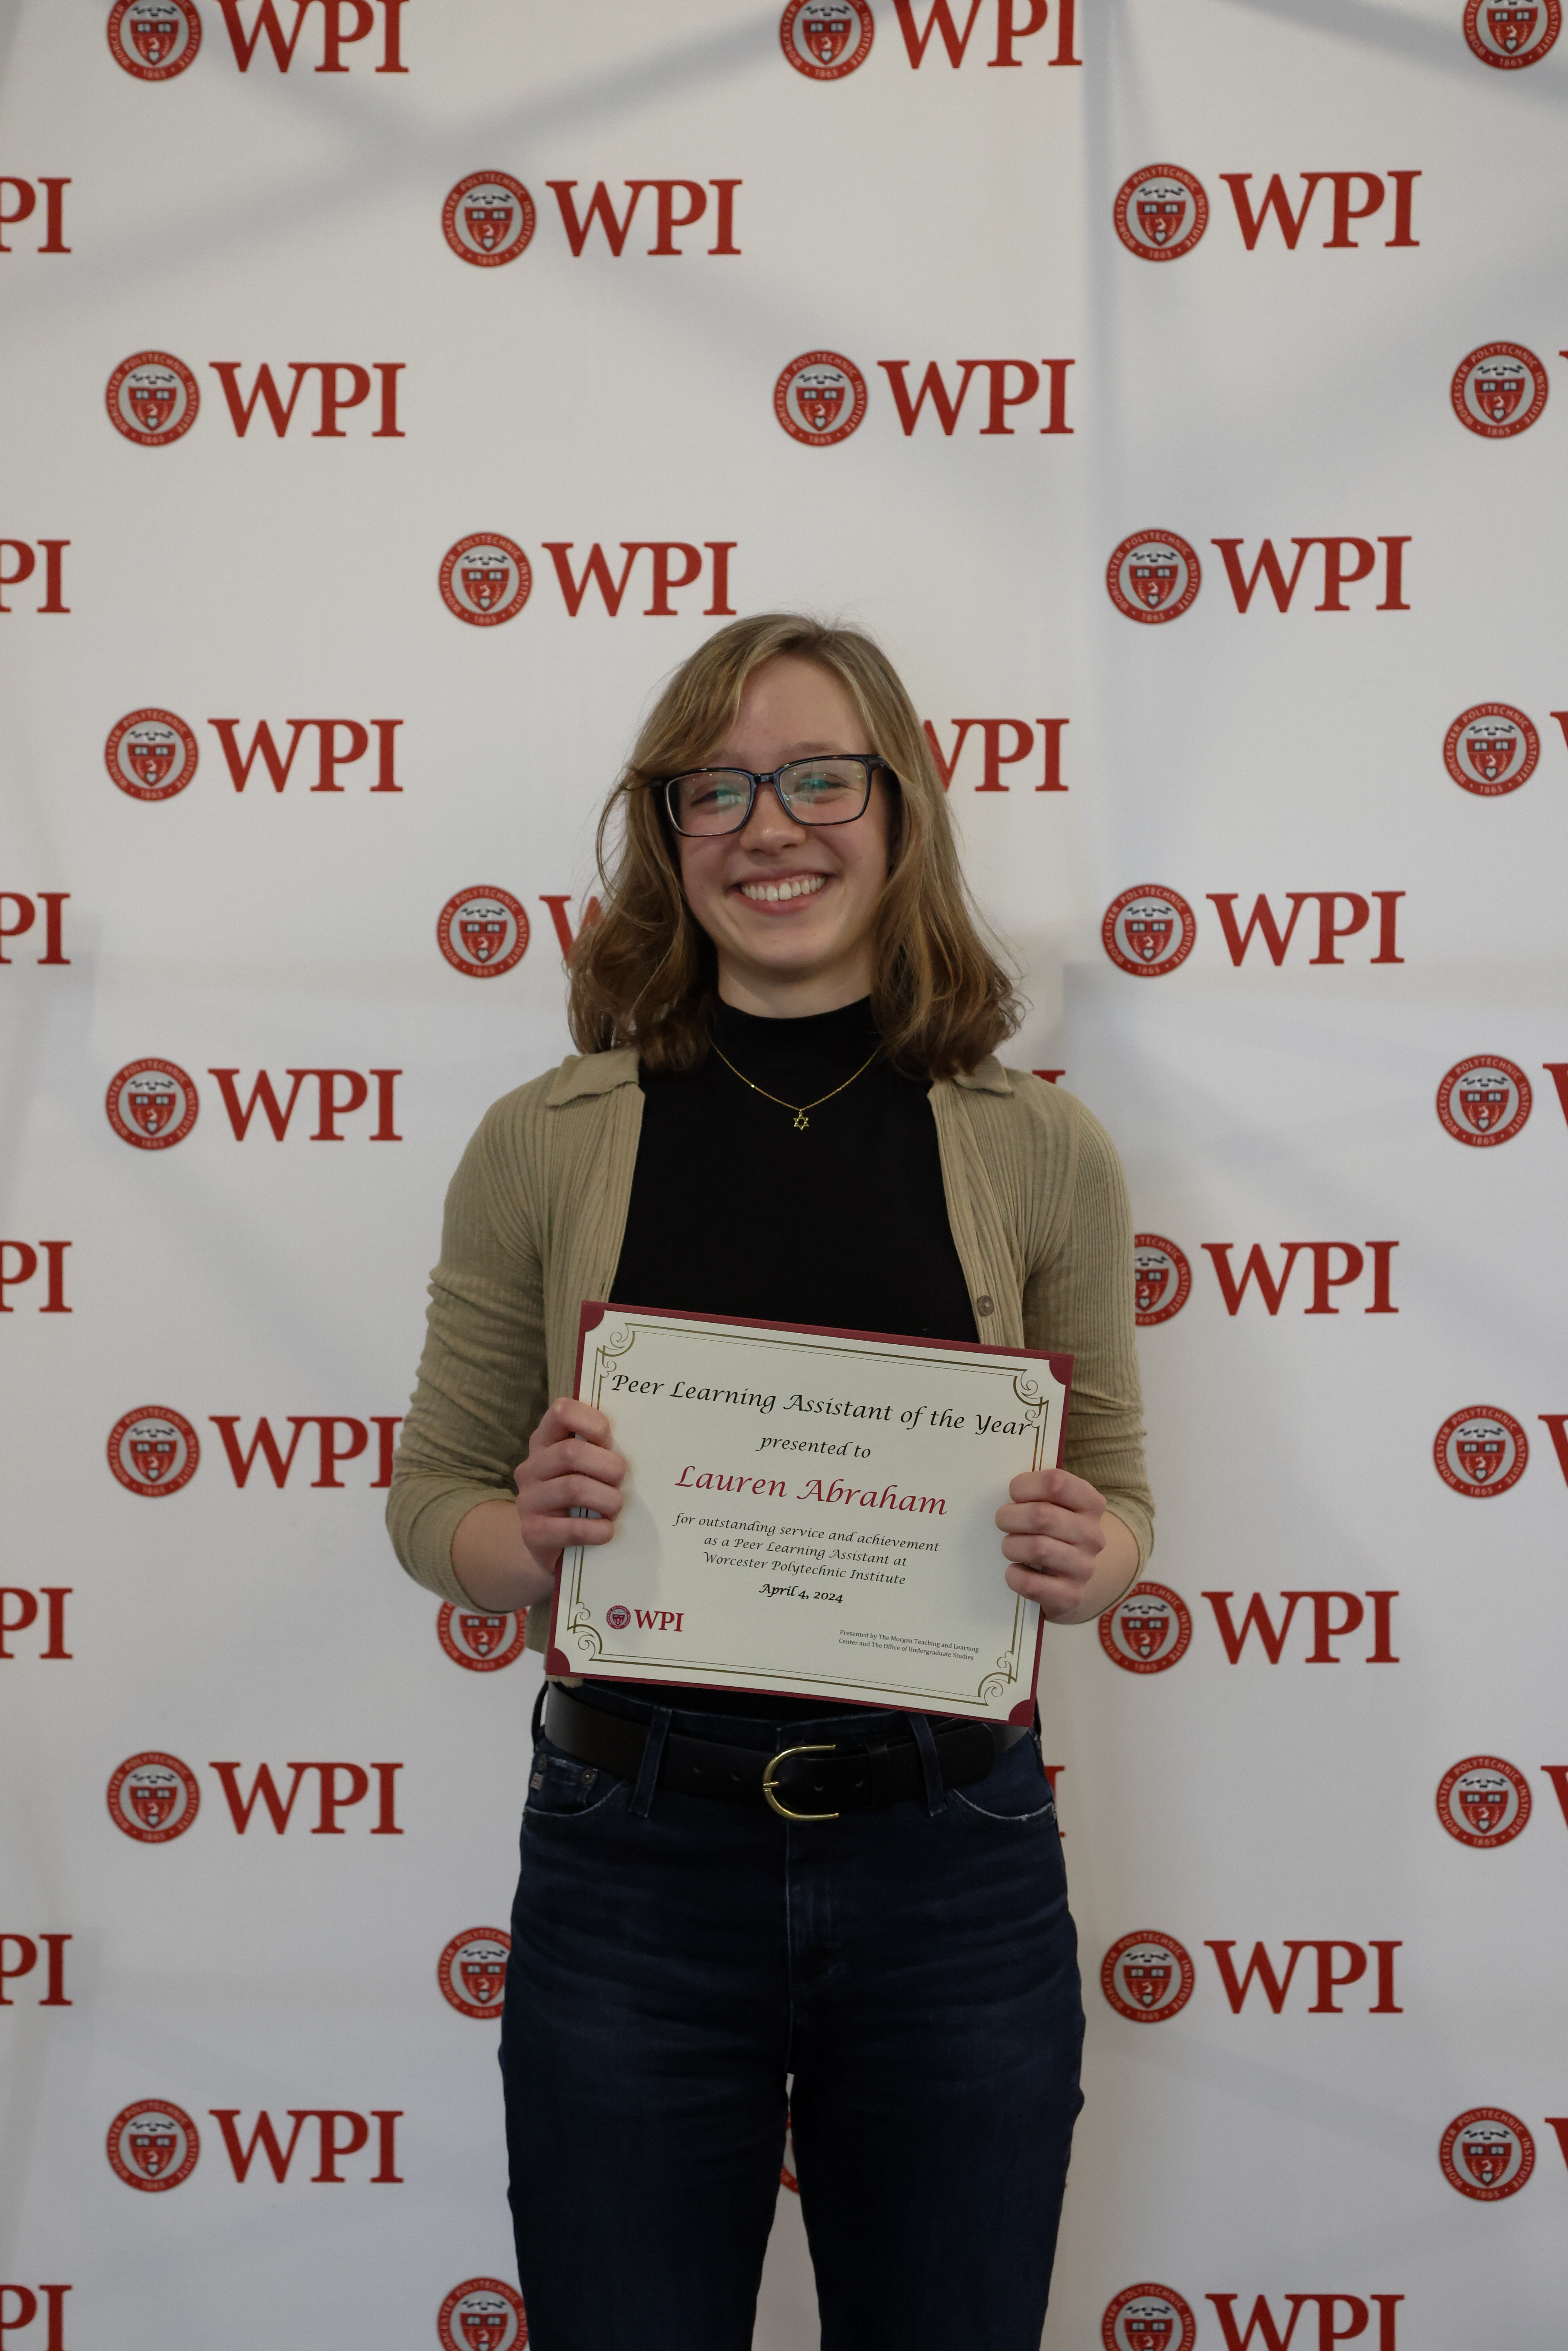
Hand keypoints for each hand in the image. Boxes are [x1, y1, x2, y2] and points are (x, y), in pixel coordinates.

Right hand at [514, 1397, 626, 1578]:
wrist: (550, 1547)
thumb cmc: (579, 1499)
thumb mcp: (585, 1468)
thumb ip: (600, 1450)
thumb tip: (641, 1440)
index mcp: (545, 1442)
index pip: (562, 1411)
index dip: (593, 1422)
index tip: (610, 1440)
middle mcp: (531, 1468)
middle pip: (571, 1453)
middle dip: (608, 1466)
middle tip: (621, 1480)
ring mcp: (528, 1501)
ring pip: (573, 1488)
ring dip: (607, 1499)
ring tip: (616, 1507)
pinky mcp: (532, 1533)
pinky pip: (571, 1528)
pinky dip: (598, 1530)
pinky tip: (607, 1531)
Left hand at [996, 1466, 1112, 1622]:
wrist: (1071, 1577)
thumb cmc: (1053, 1530)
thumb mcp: (1055, 1504)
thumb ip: (1039, 1491)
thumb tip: (1006, 1485)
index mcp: (1091, 1503)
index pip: (1055, 1482)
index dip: (1024, 1485)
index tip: (1014, 1493)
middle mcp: (1093, 1535)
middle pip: (1041, 1516)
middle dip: (1010, 1517)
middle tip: (1002, 1521)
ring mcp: (1085, 1567)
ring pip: (1038, 1549)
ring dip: (1011, 1545)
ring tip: (1010, 1546)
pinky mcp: (1071, 1596)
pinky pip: (1032, 1584)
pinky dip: (1014, 1576)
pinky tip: (1014, 1570)